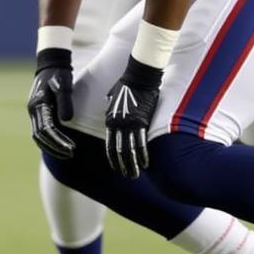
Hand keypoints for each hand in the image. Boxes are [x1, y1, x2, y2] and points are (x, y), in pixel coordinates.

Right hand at [27, 48, 74, 158]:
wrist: (50, 64)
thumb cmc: (59, 74)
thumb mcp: (65, 84)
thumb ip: (65, 101)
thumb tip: (66, 120)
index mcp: (38, 104)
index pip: (46, 129)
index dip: (58, 141)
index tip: (71, 149)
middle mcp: (33, 110)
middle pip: (39, 136)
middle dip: (55, 148)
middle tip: (71, 154)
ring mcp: (34, 112)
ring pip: (38, 136)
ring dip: (51, 147)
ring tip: (67, 153)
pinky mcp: (38, 113)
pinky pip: (40, 131)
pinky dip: (49, 141)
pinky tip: (61, 145)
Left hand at [104, 56, 162, 178]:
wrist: (138, 77)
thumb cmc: (125, 85)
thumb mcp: (111, 97)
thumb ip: (110, 107)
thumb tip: (108, 108)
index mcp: (110, 120)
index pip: (109, 145)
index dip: (113, 159)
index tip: (116, 168)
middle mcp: (117, 124)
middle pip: (118, 150)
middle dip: (123, 165)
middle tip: (127, 176)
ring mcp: (128, 123)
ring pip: (128, 149)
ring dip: (132, 164)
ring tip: (135, 175)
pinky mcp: (141, 121)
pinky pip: (141, 142)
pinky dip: (142, 155)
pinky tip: (145, 164)